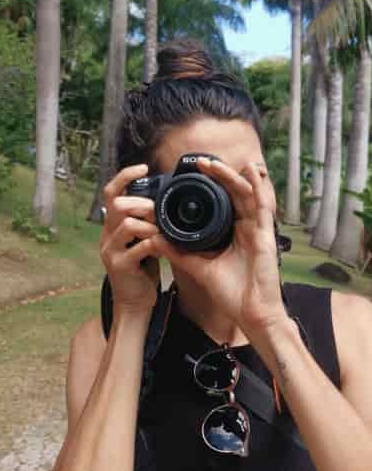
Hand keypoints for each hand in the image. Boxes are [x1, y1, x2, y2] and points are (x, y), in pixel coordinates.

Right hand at [99, 164, 165, 315]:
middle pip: (117, 204)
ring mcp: (110, 250)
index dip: (125, 177)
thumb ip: (148, 222)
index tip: (144, 168)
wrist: (134, 302)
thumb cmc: (143, 269)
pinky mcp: (120, 266)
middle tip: (160, 212)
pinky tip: (165, 247)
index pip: (111, 192)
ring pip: (127, 224)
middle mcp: (107, 235)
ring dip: (150, 224)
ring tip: (163, 231)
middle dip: (142, 204)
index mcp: (112, 225)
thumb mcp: (143, 240)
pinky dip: (155, 243)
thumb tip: (165, 201)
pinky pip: (138, 248)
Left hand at [164, 159, 287, 335]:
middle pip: (233, 195)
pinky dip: (259, 187)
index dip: (211, 188)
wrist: (250, 312)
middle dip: (219, 177)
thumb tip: (155, 238)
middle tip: (201, 163)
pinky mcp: (266, 235)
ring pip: (246, 195)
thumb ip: (179, 252)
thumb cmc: (232, 293)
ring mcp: (257, 230)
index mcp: (232, 234)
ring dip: (232, 177)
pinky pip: (263, 206)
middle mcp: (246, 229)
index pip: (221, 204)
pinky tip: (252, 171)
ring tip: (216, 164)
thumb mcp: (200, 268)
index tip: (193, 175)